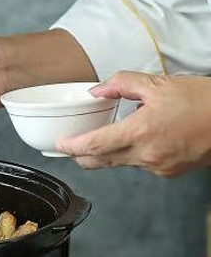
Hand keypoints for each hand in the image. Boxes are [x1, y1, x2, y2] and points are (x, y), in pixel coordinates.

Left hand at [57, 71, 210, 177]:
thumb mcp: (158, 84)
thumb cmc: (201, 101)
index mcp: (140, 132)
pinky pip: (140, 165)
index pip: (93, 146)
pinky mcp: (168, 173)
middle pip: (100, 162)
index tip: (59, 144)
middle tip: (71, 146)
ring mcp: (157, 167)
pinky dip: (133, 153)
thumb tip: (98, 91)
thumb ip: (122, 83)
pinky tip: (142, 137)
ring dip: (109, 152)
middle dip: (81, 156)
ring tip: (114, 131)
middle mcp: (146, 155)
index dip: (71, 147)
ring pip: (120, 163)